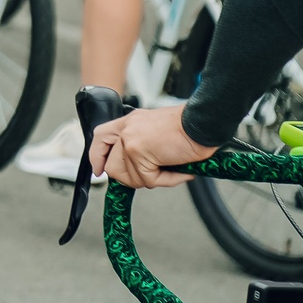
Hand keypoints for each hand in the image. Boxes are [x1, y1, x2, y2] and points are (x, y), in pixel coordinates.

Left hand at [89, 104, 215, 188]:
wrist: (204, 122)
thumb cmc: (192, 127)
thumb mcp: (160, 131)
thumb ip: (145, 144)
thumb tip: (138, 168)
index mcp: (130, 121)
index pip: (101, 137)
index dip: (98, 156)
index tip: (99, 170)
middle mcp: (126, 129)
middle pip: (112, 166)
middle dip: (132, 178)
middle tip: (154, 176)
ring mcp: (129, 140)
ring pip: (129, 177)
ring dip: (152, 179)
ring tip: (173, 169)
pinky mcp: (138, 152)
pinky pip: (148, 180)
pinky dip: (167, 180)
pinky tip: (180, 171)